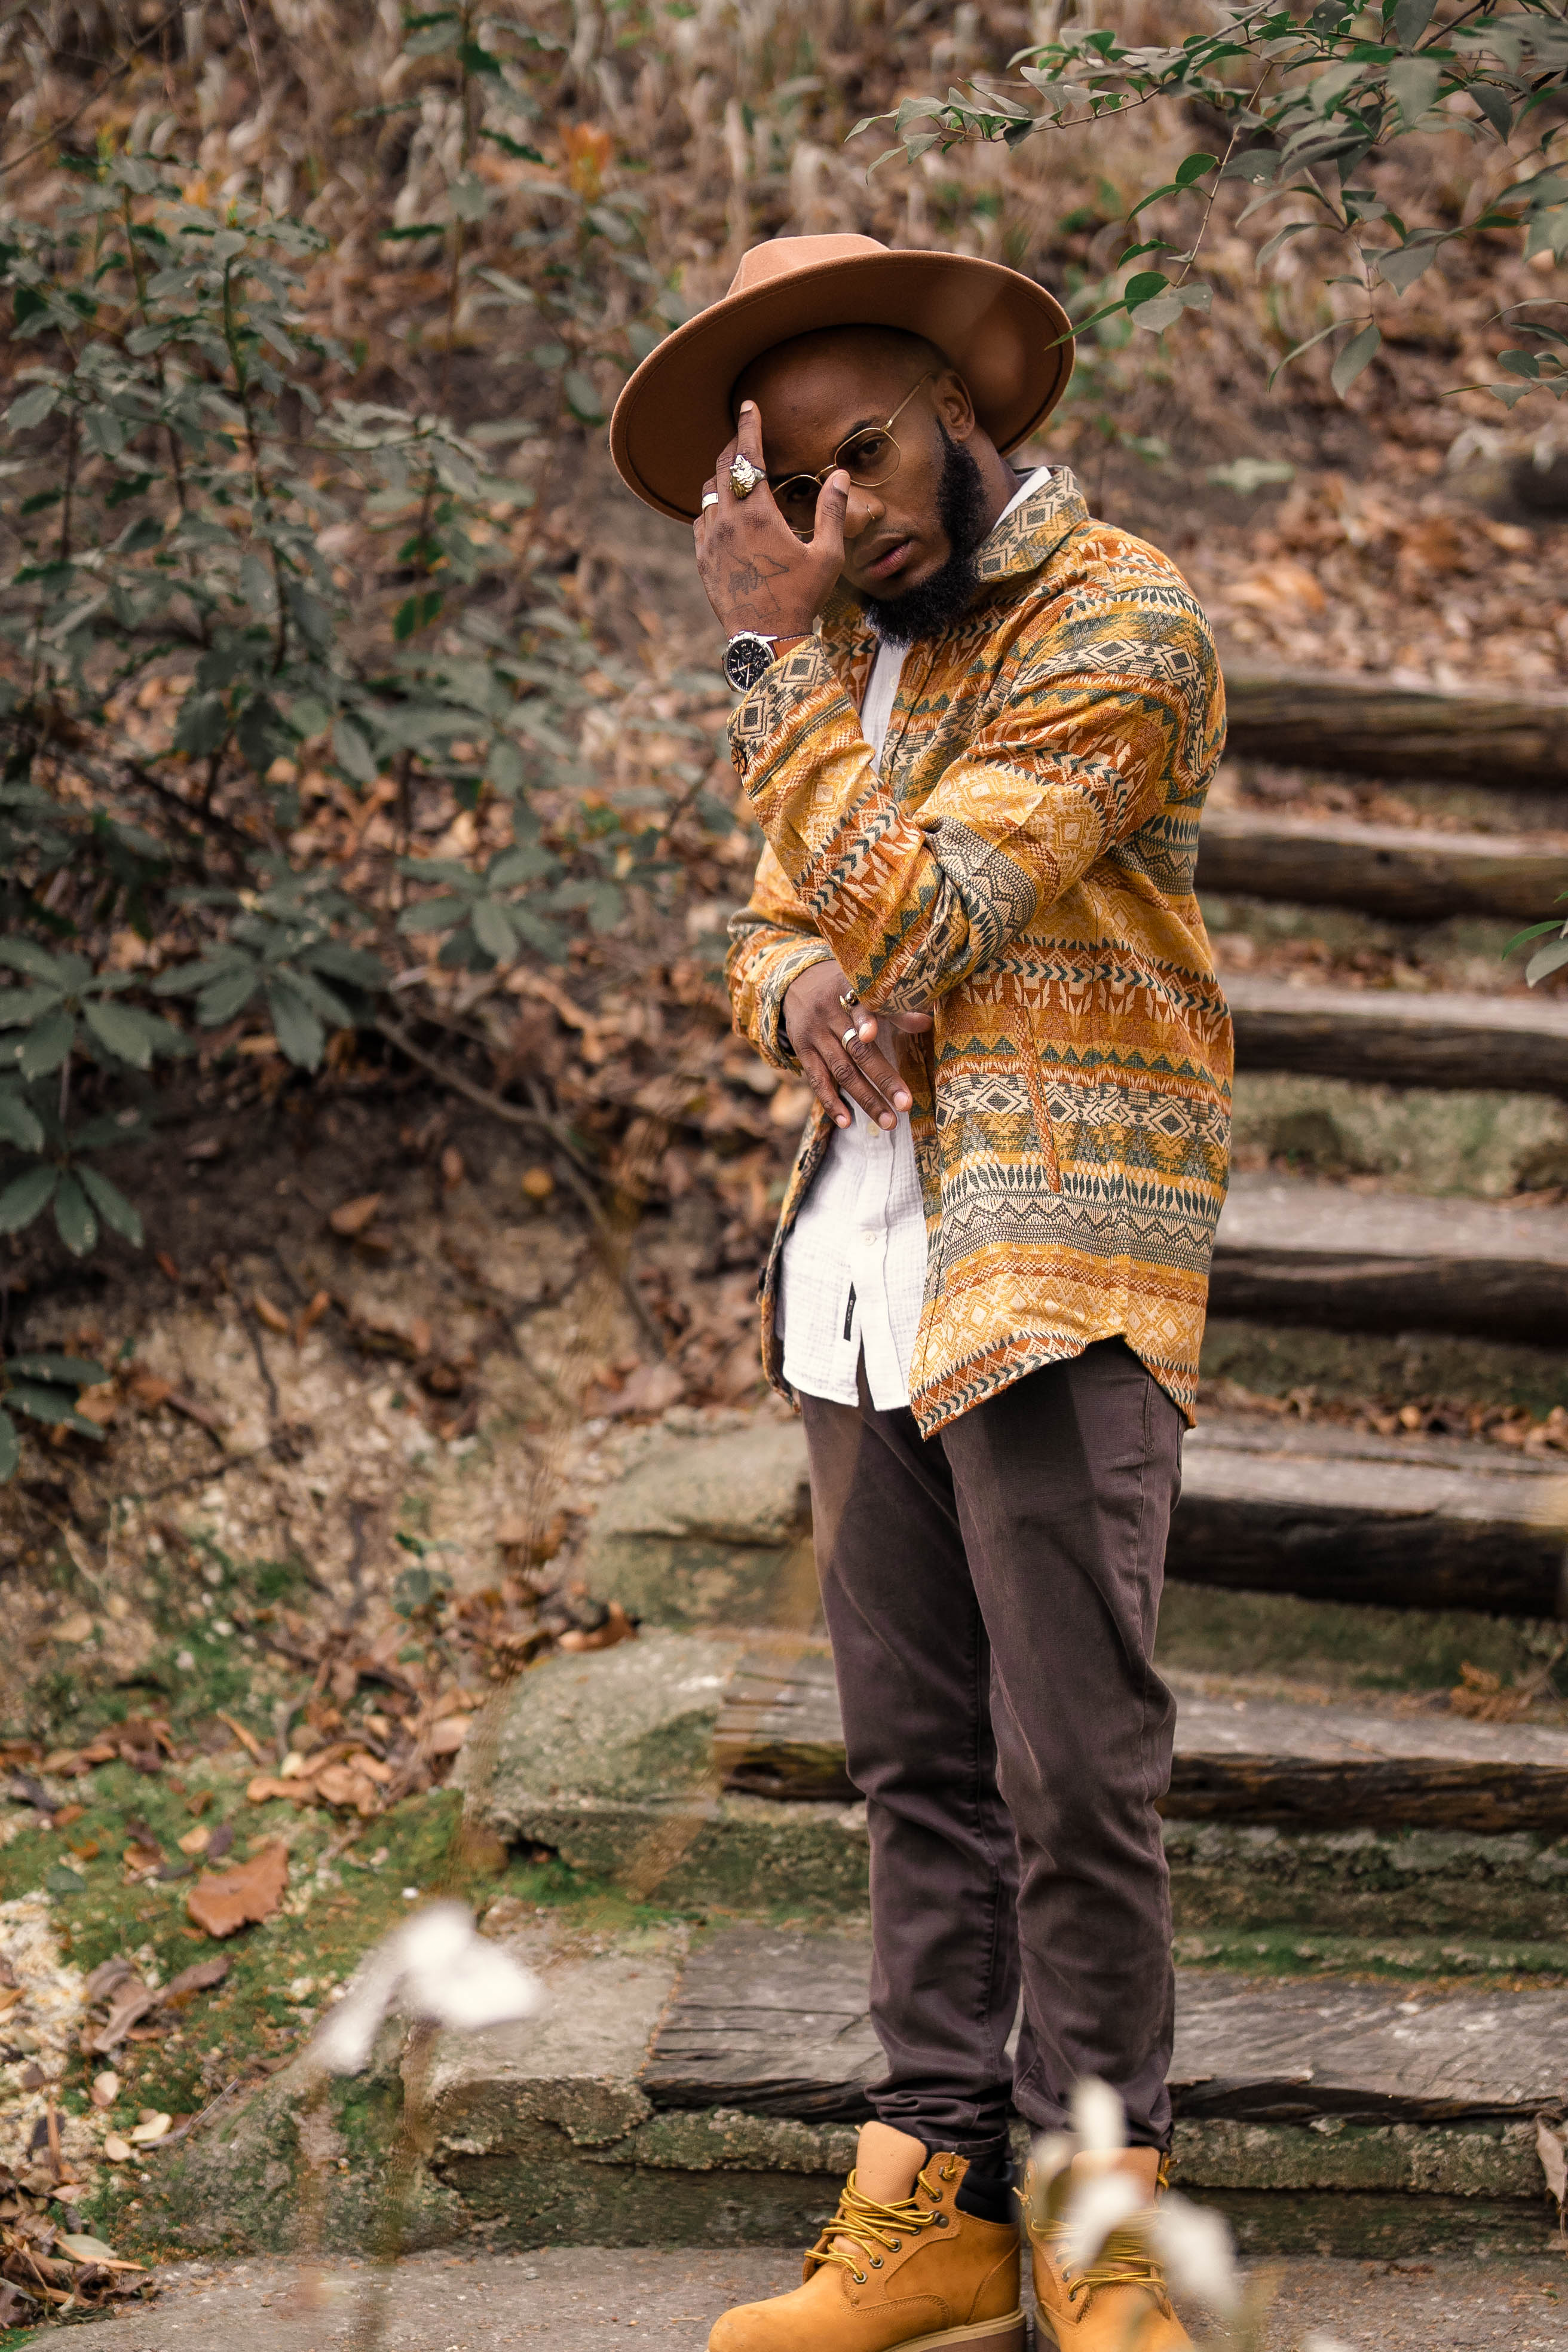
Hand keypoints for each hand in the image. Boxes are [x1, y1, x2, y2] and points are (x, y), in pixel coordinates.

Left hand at [695, 399, 847, 640]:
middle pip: (722, 467)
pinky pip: (700, 521)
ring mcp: (709, 541)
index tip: (749, 405)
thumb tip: (839, 474)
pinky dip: (712, 508)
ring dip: (722, 478)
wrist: (767, 639)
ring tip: (736, 475)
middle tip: (744, 435)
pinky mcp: (702, 560)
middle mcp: (727, 522)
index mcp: (757, 515)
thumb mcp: (827, 555)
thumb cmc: (802, 598)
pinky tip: (725, 513)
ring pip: (708, 493)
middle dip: (733, 446)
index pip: (748, 456)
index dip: (749, 426)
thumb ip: (831, 510)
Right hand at [784, 962, 931, 1131]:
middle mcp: (828, 1013)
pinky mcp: (803, 1051)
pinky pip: (817, 1080)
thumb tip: (927, 1022)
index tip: (872, 1035)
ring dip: (866, 1099)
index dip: (864, 1019)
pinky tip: (847, 1122)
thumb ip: (894, 1008)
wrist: (797, 985)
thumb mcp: (865, 989)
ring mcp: (814, 1035)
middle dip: (882, 1078)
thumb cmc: (843, 989)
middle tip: (905, 1104)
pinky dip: (832, 1102)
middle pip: (857, 1049)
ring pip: (842, 1071)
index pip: (857, 1005)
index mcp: (847, 991)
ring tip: (888, 1121)